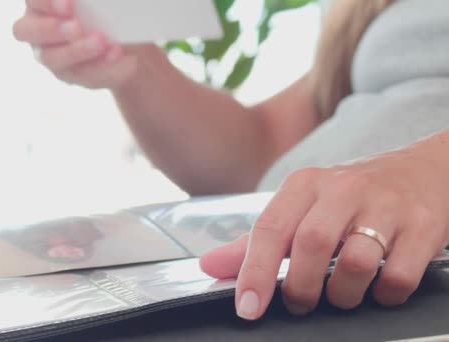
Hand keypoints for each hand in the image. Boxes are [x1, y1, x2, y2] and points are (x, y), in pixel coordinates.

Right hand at [13, 0, 137, 88]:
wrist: (124, 35)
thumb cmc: (102, 9)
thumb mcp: (94, 5)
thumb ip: (89, 3)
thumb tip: (102, 1)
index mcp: (39, 6)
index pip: (33, 1)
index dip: (47, 3)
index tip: (69, 5)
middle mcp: (37, 32)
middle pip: (27, 32)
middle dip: (51, 29)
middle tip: (76, 27)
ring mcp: (52, 57)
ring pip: (53, 58)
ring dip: (78, 51)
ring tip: (101, 42)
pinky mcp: (74, 75)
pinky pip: (85, 75)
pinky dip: (104, 66)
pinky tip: (119, 56)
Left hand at [200, 133, 448, 318]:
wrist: (425, 170)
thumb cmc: (352, 196)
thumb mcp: (301, 208)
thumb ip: (256, 241)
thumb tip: (210, 266)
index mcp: (305, 185)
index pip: (270, 229)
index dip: (255, 272)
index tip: (248, 308)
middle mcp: (343, 189)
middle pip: (311, 245)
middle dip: (300, 288)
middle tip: (299, 303)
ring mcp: (386, 205)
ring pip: (356, 263)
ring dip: (342, 295)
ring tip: (339, 295)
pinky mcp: (423, 226)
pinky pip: (398, 276)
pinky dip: (383, 295)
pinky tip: (377, 288)